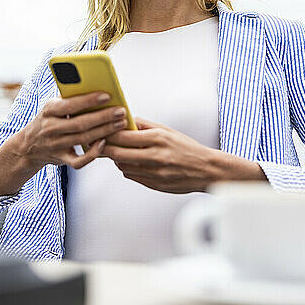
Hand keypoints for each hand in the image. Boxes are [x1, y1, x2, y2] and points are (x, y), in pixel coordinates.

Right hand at [21, 91, 128, 169]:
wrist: (28, 146)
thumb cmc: (48, 120)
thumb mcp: (52, 106)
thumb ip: (69, 97)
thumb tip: (95, 86)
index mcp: (48, 110)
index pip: (70, 104)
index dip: (89, 100)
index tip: (107, 95)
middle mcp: (50, 128)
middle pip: (80, 123)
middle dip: (103, 117)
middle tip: (121, 111)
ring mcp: (55, 146)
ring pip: (83, 139)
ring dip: (104, 131)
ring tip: (120, 123)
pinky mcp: (61, 160)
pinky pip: (78, 161)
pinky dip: (92, 154)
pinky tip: (104, 143)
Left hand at [99, 116, 216, 192]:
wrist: (206, 170)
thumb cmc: (187, 148)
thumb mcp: (167, 130)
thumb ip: (144, 125)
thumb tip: (124, 120)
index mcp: (158, 138)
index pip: (123, 136)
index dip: (108, 134)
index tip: (101, 131)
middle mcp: (155, 156)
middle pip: (118, 153)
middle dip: (104, 148)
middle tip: (98, 144)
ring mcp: (154, 172)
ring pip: (122, 166)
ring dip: (116, 159)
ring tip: (117, 151)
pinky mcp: (154, 185)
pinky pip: (131, 175)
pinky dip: (127, 168)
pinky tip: (131, 162)